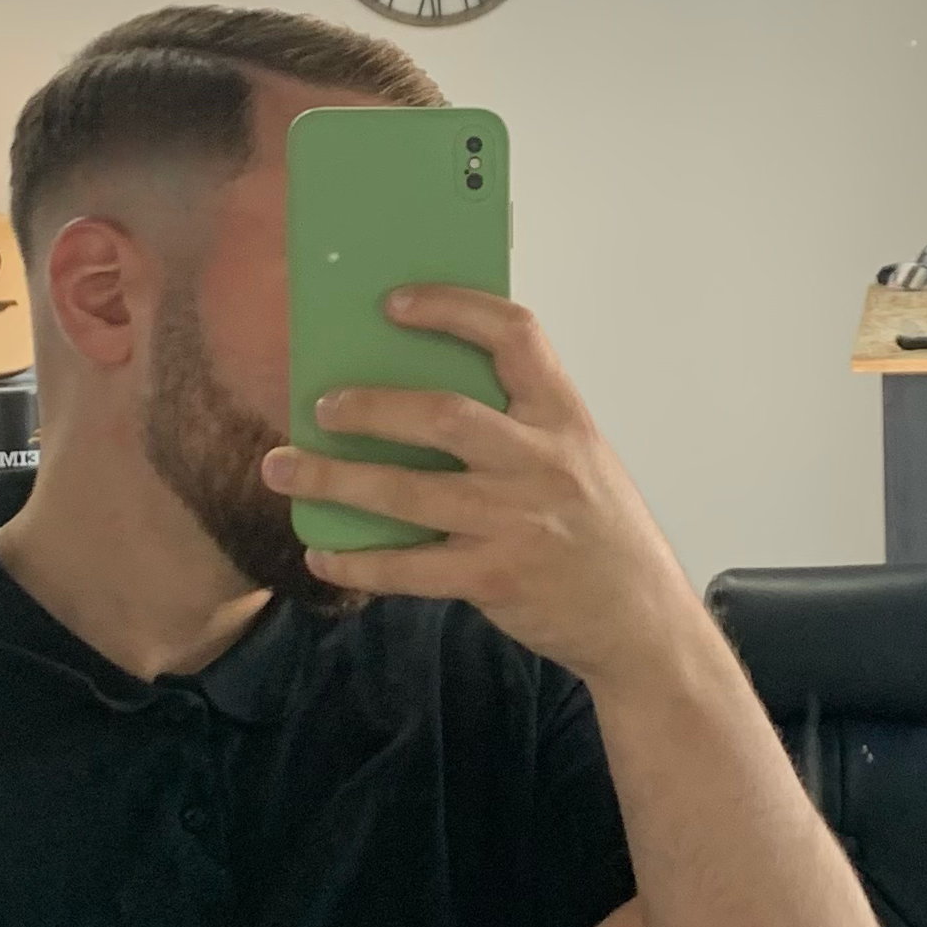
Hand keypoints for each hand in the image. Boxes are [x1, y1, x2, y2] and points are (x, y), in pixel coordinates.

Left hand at [257, 287, 700, 690]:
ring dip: (334, 478)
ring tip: (283, 468)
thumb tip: (415, 409)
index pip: (515, 336)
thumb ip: (519, 432)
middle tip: (320, 406)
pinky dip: (357, 561)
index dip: (451, 309)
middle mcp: (542, 463)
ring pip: (407, 491)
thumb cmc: (603, 537)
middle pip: (442, 415)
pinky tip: (322, 555)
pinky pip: (409, 568)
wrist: (642, 623)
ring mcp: (517, 522)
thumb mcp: (582, 463)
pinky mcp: (495, 579)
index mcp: (565, 419)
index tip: (394, 303)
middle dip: (369, 406)